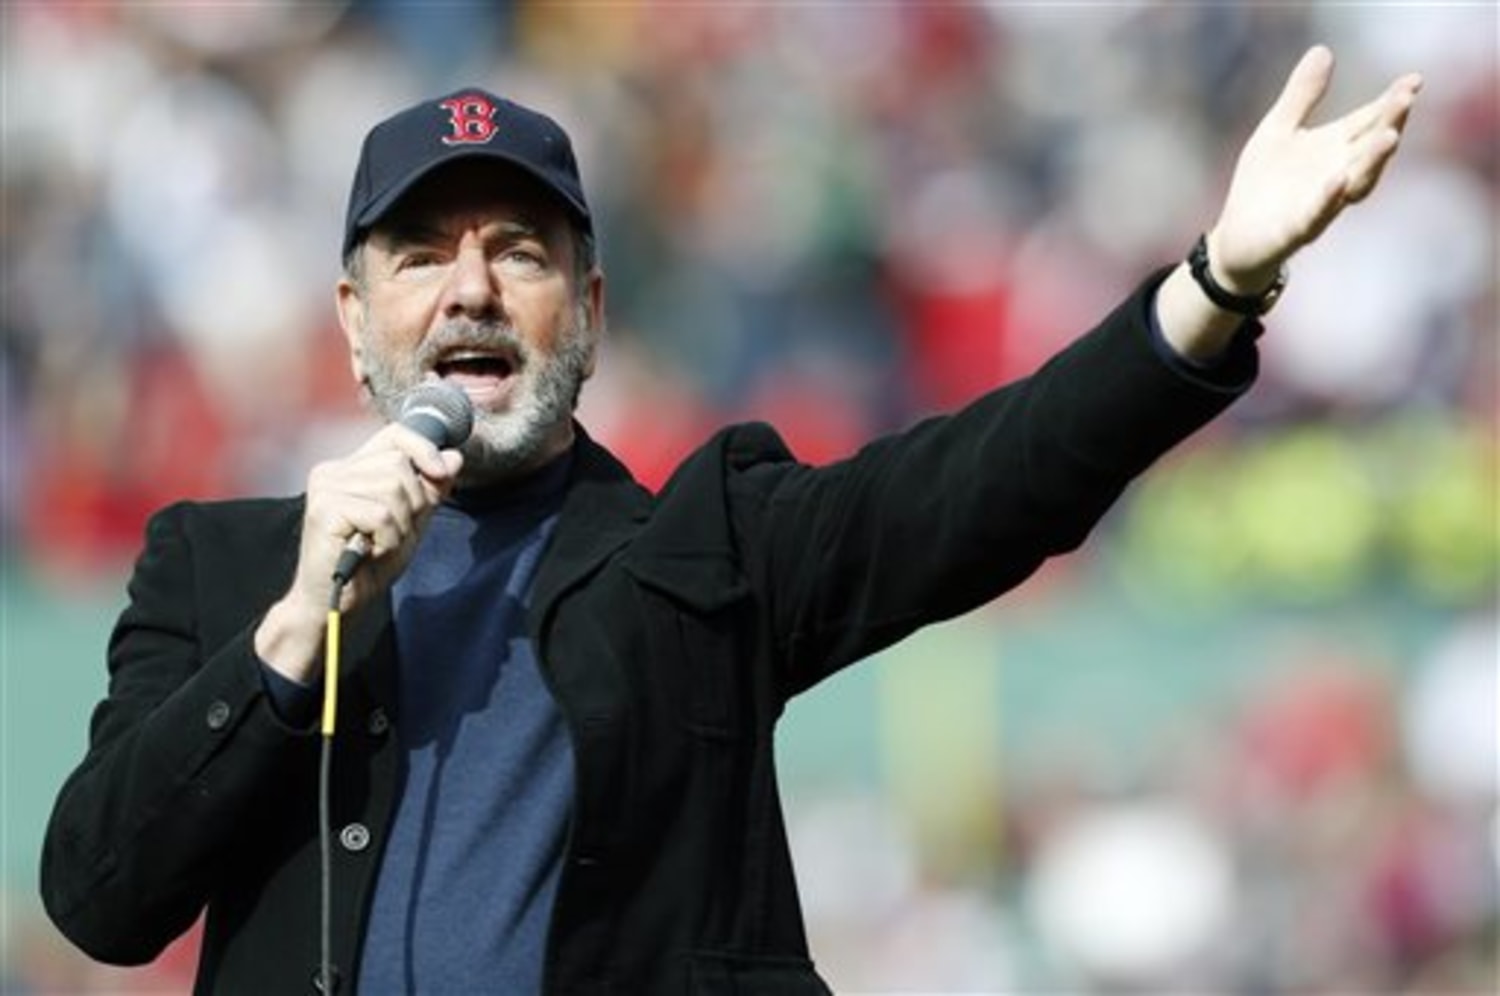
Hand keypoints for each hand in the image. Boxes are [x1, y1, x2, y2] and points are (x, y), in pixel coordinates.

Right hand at [255, 423, 462, 681]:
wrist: (339, 601)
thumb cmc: (371, 562)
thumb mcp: (412, 521)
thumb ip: (431, 489)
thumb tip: (455, 456)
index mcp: (352, 467)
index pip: (395, 434)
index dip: (423, 449)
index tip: (441, 472)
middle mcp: (334, 470)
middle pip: (399, 464)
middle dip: (412, 503)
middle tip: (392, 532)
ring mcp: (326, 487)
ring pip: (393, 488)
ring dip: (399, 525)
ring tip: (378, 543)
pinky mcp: (325, 509)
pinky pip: (382, 515)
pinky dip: (387, 539)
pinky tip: (369, 551)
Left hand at [1208, 45, 1421, 293]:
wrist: (1236, 238)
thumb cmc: (1262, 184)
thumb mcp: (1278, 130)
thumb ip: (1302, 96)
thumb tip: (1324, 50)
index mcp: (1333, 148)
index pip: (1369, 121)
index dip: (1391, 102)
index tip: (1414, 80)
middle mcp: (1337, 174)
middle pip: (1370, 147)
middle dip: (1390, 123)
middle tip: (1406, 98)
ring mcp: (1321, 203)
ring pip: (1356, 182)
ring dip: (1373, 160)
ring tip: (1390, 136)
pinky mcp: (1297, 229)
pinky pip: (1317, 214)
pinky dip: (1328, 197)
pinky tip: (1336, 179)